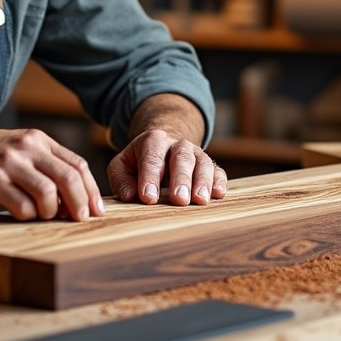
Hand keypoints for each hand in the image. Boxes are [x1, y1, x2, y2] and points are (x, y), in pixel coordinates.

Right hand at [0, 126, 103, 220]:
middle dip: (81, 204)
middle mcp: (26, 148)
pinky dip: (27, 216)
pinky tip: (19, 214)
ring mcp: (9, 163)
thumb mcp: (16, 148)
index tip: (96, 210)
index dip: (91, 190)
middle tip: (80, 220)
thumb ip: (42, 164)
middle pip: (69, 178)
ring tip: (43, 216)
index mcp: (37, 140)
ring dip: (52, 212)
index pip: (77, 164)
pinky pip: (22, 206)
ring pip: (49, 193)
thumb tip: (72, 196)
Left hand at [106, 128, 227, 206]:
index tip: (148, 198)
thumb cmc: (139, 161)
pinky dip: (219, 182)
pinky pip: (217, 171)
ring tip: (200, 200)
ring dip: (203, 182)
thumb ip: (121, 179)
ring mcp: (196, 154)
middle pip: (182, 158)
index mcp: (153, 140)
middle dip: (181, 179)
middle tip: (179, 200)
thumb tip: (129, 196)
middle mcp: (177, 144)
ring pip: (203, 163)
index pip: (152, 158)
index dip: (150, 178)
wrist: (163, 146)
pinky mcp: (209, 166)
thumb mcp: (122, 165)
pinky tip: (218, 194)